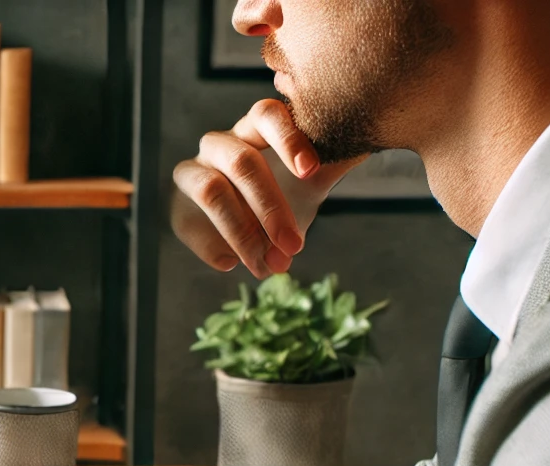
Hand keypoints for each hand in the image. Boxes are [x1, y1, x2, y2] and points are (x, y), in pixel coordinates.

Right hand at [170, 98, 361, 276]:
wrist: (239, 224)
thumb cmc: (279, 191)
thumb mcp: (311, 180)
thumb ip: (336, 161)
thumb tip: (372, 144)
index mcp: (256, 130)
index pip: (266, 115)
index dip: (287, 139)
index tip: (310, 172)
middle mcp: (221, 145)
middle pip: (241, 162)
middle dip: (271, 208)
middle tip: (295, 247)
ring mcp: (194, 172)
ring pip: (213, 192)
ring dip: (243, 234)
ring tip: (268, 266)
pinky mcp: (177, 206)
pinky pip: (188, 223)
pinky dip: (212, 247)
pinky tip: (231, 264)